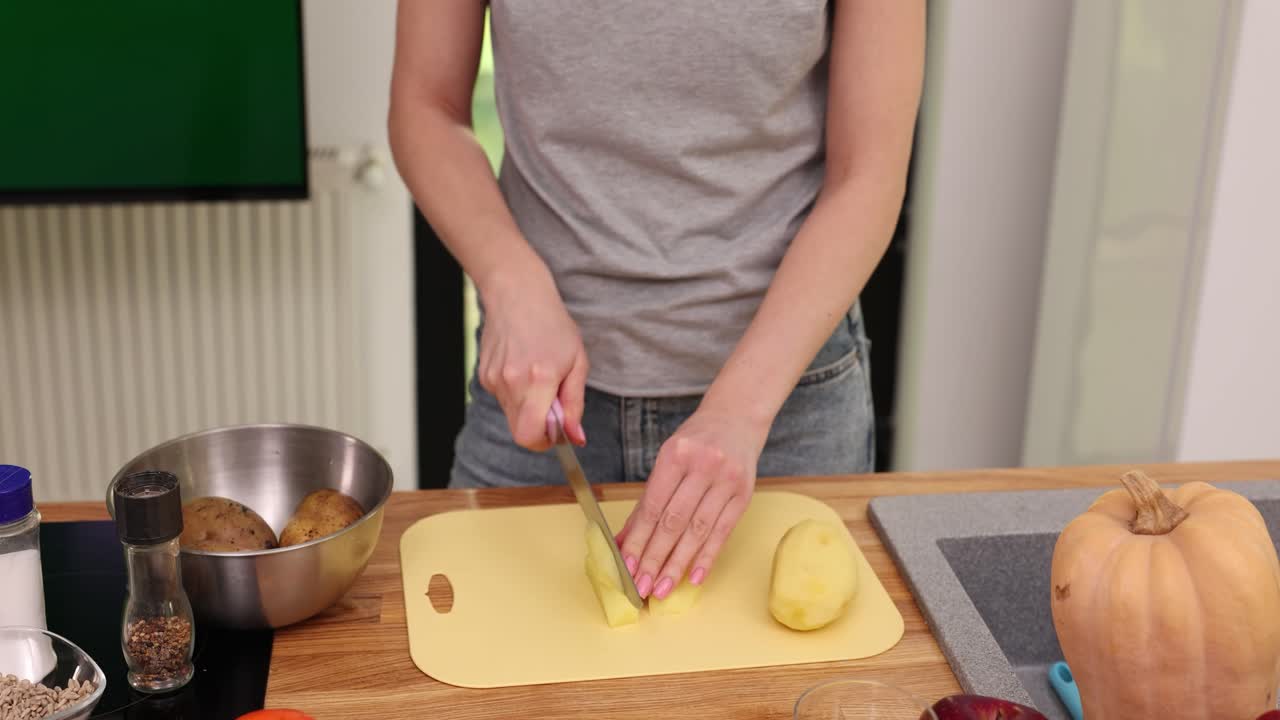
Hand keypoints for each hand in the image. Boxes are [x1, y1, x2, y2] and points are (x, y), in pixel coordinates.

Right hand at [477, 265, 587, 450]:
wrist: (517, 294)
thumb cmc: (553, 325)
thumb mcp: (577, 362)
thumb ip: (574, 404)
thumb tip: (575, 437)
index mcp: (539, 379)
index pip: (530, 436)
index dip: (545, 441)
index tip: (557, 431)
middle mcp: (512, 382)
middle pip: (520, 431)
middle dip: (539, 426)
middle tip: (552, 400)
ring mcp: (494, 379)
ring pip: (512, 415)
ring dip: (528, 406)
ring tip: (537, 374)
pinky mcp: (484, 376)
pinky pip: (503, 399)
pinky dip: (516, 392)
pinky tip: (522, 366)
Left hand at [616, 406, 766, 598]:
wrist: (738, 416)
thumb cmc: (697, 439)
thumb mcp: (668, 458)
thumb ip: (649, 498)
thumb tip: (626, 538)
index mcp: (676, 455)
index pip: (652, 506)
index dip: (638, 540)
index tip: (626, 566)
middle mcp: (703, 467)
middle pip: (673, 522)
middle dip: (654, 558)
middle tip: (641, 587)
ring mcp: (726, 481)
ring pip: (697, 531)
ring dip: (678, 564)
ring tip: (662, 589)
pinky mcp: (744, 494)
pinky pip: (723, 532)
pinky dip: (707, 557)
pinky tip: (695, 577)